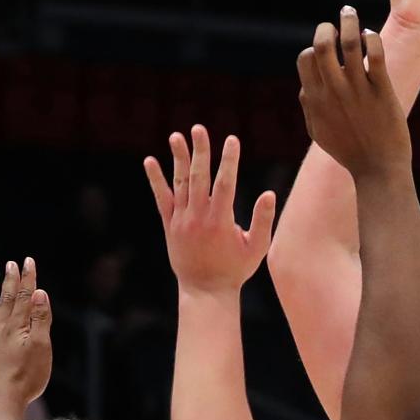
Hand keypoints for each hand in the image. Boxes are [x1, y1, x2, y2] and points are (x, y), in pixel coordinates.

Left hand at [0, 258, 52, 414]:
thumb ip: (40, 319)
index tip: (28, 261)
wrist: (4, 401)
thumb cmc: (27, 374)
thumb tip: (39, 293)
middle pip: (6, 303)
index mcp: (16, 327)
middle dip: (9, 283)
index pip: (23, 297)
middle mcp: (1, 333)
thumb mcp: (41, 345)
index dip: (27, 278)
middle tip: (9, 265)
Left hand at [145, 126, 275, 294]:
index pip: (225, 184)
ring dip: (178, 159)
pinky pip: (161, 199)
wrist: (205, 291)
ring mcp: (181, 221)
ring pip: (179, 184)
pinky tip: (150, 161)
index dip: (229, 161)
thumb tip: (269, 193)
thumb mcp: (256, 248)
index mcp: (221, 221)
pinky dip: (155, 180)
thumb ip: (263, 221)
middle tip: (199, 128)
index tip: (232, 140)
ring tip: (176, 136)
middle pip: (199, 177)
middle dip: (200, 151)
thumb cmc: (235, 270)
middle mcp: (198, 217)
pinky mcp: (170, 226)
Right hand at [298, 8, 409, 177]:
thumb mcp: (318, 132)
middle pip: (321, 45)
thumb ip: (309, 107)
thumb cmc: (349, 151)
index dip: (312, 48)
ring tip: (349, 13)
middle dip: (326, 28)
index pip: (305, 59)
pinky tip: (370, 36)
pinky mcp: (382, 90)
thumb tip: (305, 86)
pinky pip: (375, 54)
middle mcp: (334, 92)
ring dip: (348, 21)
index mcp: (315, 100)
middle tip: (335, 23)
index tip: (324, 48)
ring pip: (349, 42)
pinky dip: (370, 37)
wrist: (378, 170)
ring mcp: (358, 90)